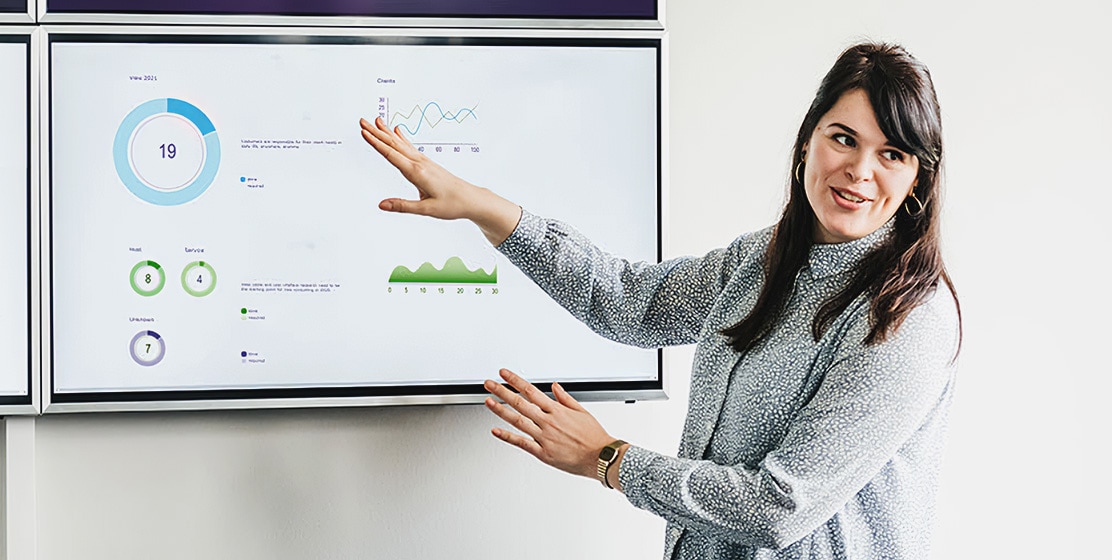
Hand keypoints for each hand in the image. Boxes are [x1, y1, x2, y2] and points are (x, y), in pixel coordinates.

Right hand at [359, 117, 520, 244]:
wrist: (470, 199)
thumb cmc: (451, 205)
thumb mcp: (426, 210)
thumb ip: (402, 206)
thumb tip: (381, 205)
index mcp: (417, 172)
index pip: (392, 155)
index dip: (376, 143)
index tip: (364, 132)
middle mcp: (420, 163)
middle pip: (394, 145)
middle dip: (377, 133)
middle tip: (362, 121)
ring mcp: (424, 161)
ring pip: (401, 144)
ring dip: (387, 132)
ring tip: (376, 121)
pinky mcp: (427, 163)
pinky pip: (410, 147)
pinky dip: (401, 138)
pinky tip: (397, 131)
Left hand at [484, 369, 616, 479]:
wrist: (601, 457)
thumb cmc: (594, 436)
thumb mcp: (582, 411)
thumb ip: (565, 398)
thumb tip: (554, 386)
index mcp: (557, 410)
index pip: (531, 391)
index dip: (515, 381)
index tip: (504, 374)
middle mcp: (548, 422)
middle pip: (520, 403)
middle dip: (502, 391)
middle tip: (489, 384)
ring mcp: (544, 437)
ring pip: (518, 421)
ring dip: (501, 410)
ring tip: (488, 401)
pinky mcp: (543, 453)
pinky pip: (522, 443)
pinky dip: (507, 436)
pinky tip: (496, 431)